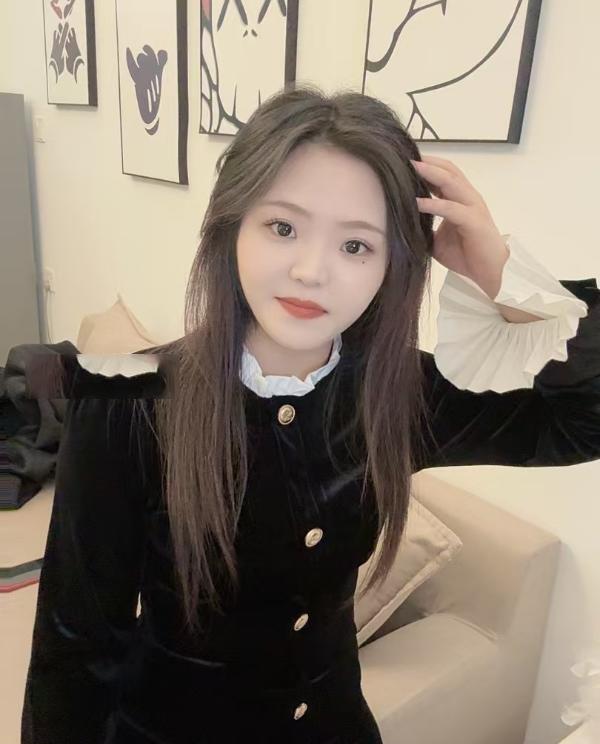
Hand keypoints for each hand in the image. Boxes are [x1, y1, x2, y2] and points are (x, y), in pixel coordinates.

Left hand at [411, 155, 508, 298]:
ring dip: (431, 173)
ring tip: (411, 167)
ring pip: (452, 183)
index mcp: (459, 199)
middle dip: (426, 161)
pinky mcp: (474, 222)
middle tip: (404, 155)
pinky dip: (434, 204)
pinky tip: (417, 201)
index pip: (443, 173)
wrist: (488, 273)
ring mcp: (472, 207)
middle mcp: (467, 198)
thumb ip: (423, 226)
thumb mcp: (436, 239)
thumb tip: (399, 224)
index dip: (425, 165)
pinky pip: (452, 208)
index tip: (402, 159)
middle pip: (448, 170)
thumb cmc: (464, 254)